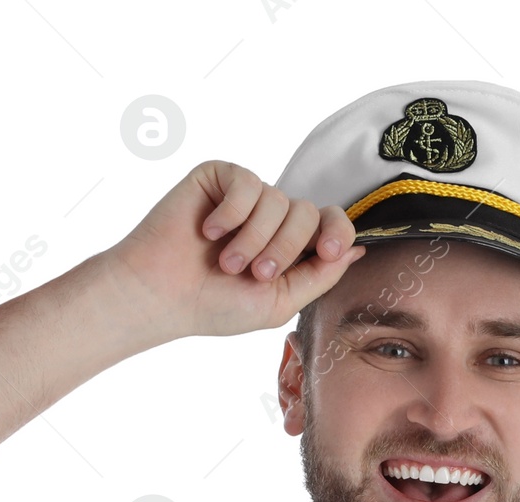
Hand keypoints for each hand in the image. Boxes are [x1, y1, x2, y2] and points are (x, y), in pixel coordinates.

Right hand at [104, 159, 367, 344]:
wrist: (161, 293)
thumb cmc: (214, 305)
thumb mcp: (279, 302)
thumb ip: (320, 276)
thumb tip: (358, 250)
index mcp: (291, 248)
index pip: (332, 225)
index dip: (337, 233)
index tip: (324, 252)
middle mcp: (273, 218)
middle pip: (308, 213)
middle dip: (284, 248)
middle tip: (253, 273)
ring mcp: (248, 196)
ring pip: (278, 200)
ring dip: (253, 238)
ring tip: (225, 262)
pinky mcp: (221, 178)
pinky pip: (247, 182)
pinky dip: (231, 213)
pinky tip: (209, 231)